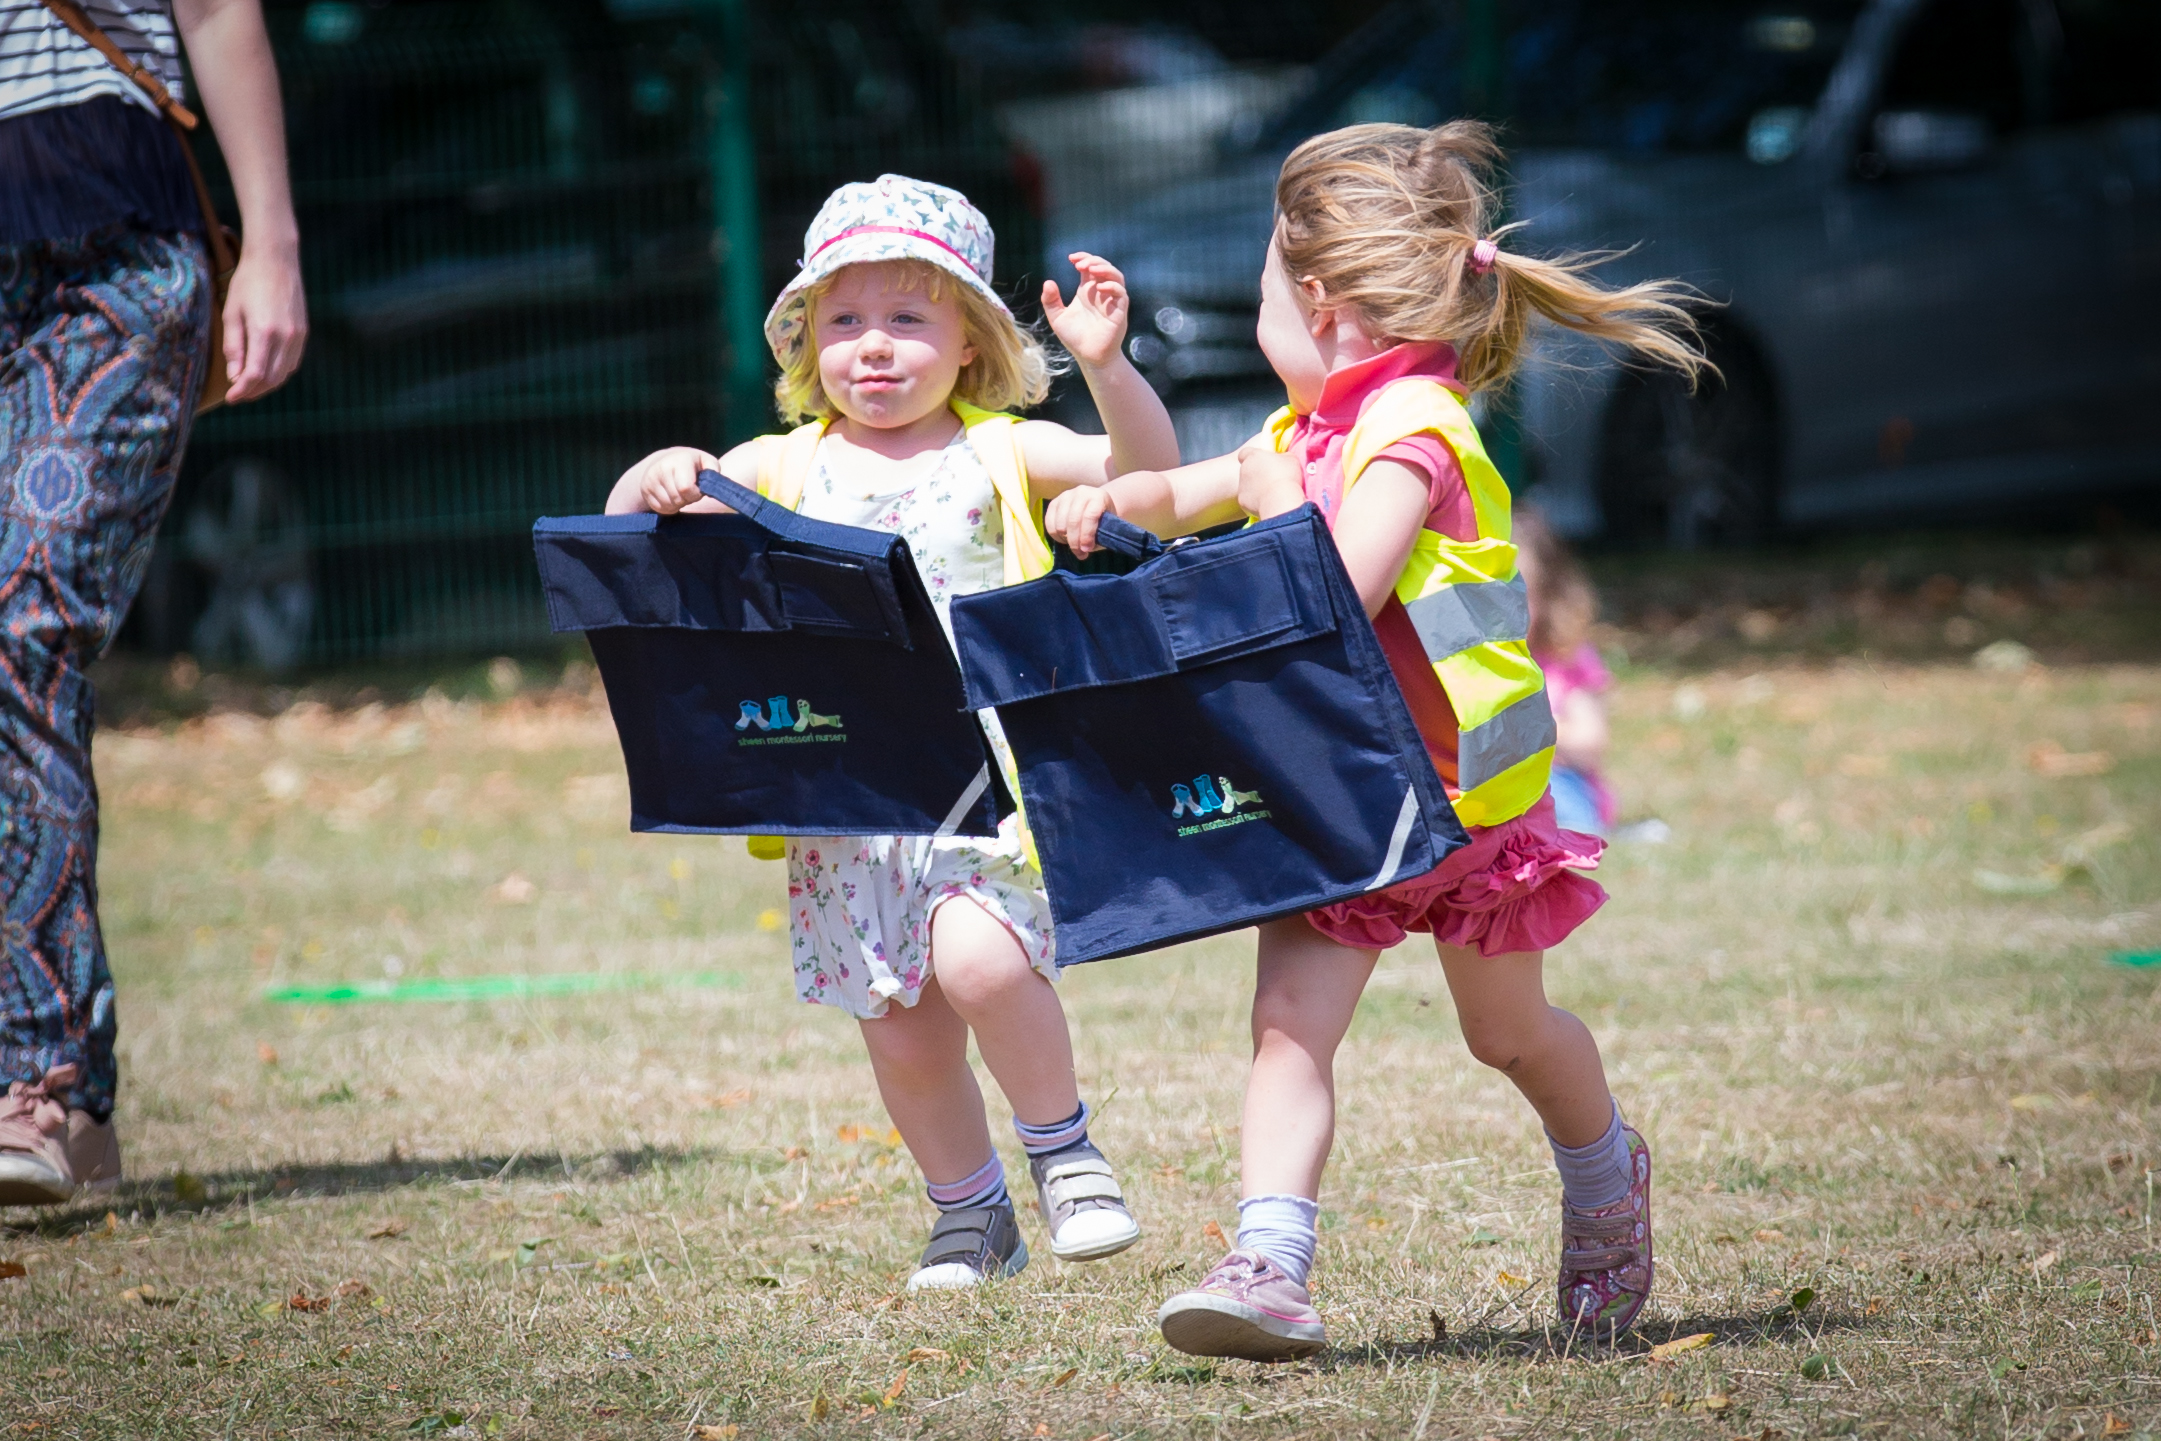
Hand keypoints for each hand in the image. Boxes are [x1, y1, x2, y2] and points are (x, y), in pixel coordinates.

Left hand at [218, 242, 306, 401]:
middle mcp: (286, 337)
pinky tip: (265, 369)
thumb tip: (235, 376)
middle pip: (272, 379)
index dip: (242, 390)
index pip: (256, 375)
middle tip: (237, 394)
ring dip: (267, 384)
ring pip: (284, 374)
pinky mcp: (303, 333)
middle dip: (254, 391)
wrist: (276, 260)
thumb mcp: (231, 313)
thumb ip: (234, 347)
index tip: (230, 398)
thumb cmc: (248, 283)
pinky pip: (292, 362)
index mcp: (265, 332)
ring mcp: (298, 336)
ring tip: (249, 384)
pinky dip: (278, 372)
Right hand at [619, 447, 720, 513]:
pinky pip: (660, 509)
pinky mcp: (645, 489)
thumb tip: (710, 484)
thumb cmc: (693, 464)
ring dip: (678, 505)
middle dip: (687, 500)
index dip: (695, 494)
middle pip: (677, 499)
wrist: (667, 460)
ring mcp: (651, 479)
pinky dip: (668, 508)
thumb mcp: (706, 462)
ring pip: (668, 506)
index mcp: (680, 460)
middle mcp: (662, 468)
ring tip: (679, 493)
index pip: (685, 488)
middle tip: (688, 491)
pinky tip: (671, 497)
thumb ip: (713, 470)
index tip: (697, 490)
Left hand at [1040, 252, 1131, 370]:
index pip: (1090, 267)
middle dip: (1093, 261)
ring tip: (1092, 269)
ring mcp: (1111, 301)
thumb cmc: (1075, 338)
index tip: (1071, 258)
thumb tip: (1048, 282)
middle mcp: (1100, 293)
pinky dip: (1113, 287)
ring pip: (1116, 277)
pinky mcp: (1119, 312)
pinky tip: (1099, 288)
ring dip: (1105, 269)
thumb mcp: (1057, 318)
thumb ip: (1051, 301)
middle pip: (1104, 268)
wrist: (1089, 357)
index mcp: (1087, 291)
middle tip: (1079, 264)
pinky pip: (1121, 294)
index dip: (1083, 258)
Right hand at [1042, 484, 1115, 557]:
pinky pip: (1049, 522)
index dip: (1087, 535)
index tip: (1087, 550)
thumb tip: (1083, 549)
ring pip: (1060, 523)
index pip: (1089, 516)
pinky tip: (1064, 540)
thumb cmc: (1104, 519)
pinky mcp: (1054, 502)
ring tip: (1074, 546)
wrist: (1096, 504)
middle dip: (1075, 541)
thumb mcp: (1107, 527)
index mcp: (1098, 497)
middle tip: (1080, 553)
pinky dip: (1055, 535)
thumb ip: (1097, 537)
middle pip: (1073, 520)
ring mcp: (1065, 496)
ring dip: (1065, 539)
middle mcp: (1081, 493)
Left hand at [1236, 441, 1304, 519]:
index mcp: (1254, 456)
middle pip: (1247, 469)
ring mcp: (1241, 485)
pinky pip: (1248, 499)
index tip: (1261, 461)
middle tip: (1271, 479)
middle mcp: (1244, 469)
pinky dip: (1256, 500)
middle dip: (1257, 473)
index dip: (1252, 457)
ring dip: (1256, 487)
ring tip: (1271, 493)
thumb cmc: (1287, 476)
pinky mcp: (1242, 500)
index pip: (1245, 453)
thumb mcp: (1291, 459)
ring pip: (1247, 485)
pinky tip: (1267, 502)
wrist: (1281, 500)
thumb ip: (1282, 456)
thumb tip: (1281, 458)